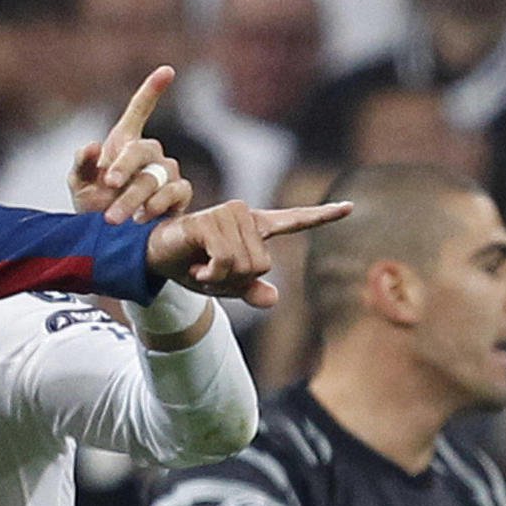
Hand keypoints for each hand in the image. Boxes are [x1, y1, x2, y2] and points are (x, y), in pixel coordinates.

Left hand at [70, 65, 191, 223]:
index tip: (167, 71)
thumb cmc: (92, 205)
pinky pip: (176, 192)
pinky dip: (157, 204)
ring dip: (133, 197)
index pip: (140, 110)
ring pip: (157, 176)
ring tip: (112, 218)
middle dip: (125, 167)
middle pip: (144, 149)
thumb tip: (92, 146)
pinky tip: (141, 218)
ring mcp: (166, 173)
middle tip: (107, 185)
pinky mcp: (178, 196)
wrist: (108, 239)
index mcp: (124, 142)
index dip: (152, 91)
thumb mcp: (79, 185)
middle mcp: (150, 154)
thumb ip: (81, 165)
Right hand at [145, 199, 352, 307]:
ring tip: (201, 266)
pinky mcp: (210, 221)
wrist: (155, 255)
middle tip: (211, 272)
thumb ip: (250, 290)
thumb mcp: (224, 285)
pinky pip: (226, 261)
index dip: (322, 216)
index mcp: (255, 228)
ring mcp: (228, 215)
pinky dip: (211, 273)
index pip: (294, 221)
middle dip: (236, 279)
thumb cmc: (190, 265)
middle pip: (262, 264)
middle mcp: (245, 216)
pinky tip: (196, 265)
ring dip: (220, 278)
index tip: (350, 207)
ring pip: (244, 265)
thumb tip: (272, 299)